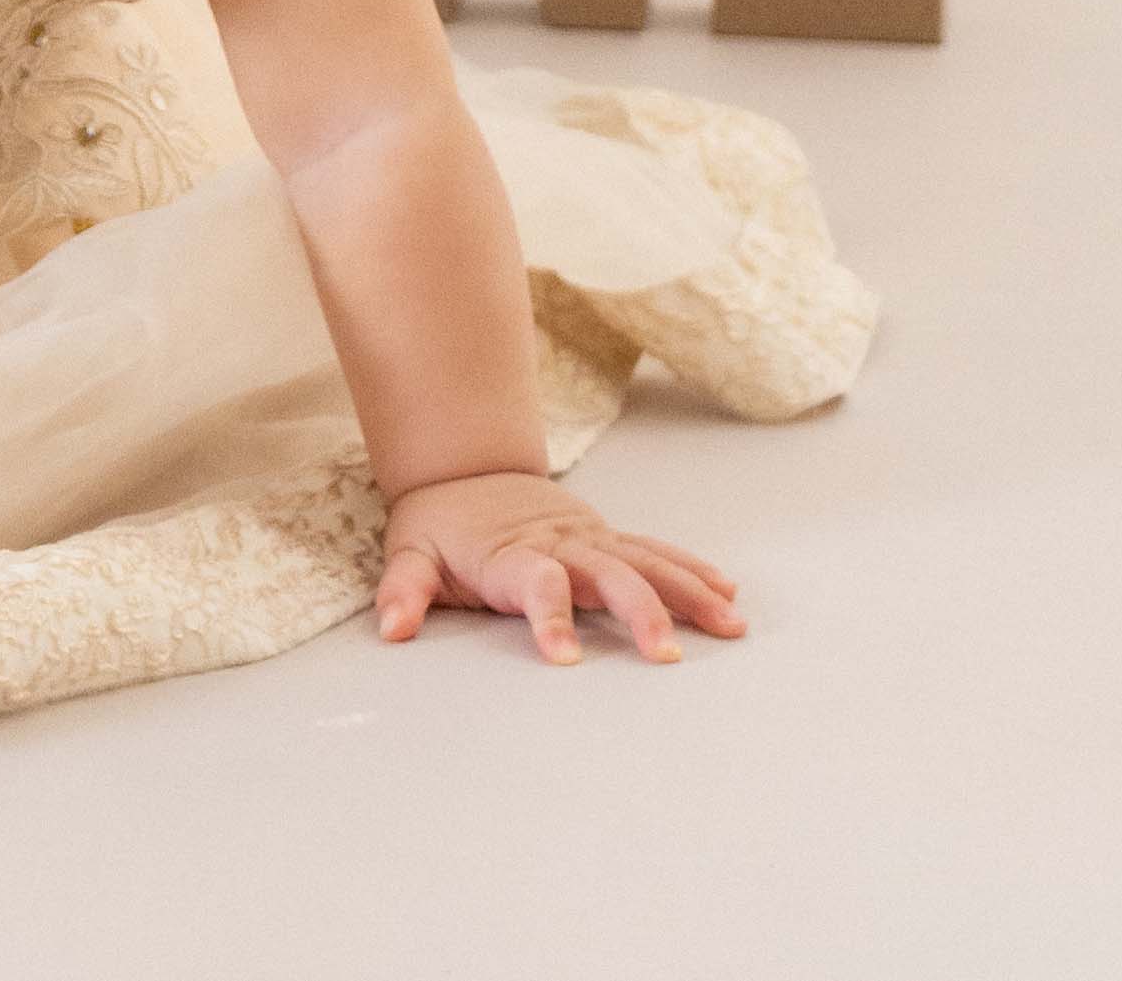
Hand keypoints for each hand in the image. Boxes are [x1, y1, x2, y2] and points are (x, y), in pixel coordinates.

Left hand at [374, 474, 744, 665]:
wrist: (465, 464)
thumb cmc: (440, 523)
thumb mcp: (410, 552)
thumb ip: (403, 591)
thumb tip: (392, 629)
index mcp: (511, 555)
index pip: (535, 583)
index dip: (549, 616)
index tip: (566, 658)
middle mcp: (559, 543)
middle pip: (607, 572)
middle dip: (639, 611)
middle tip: (667, 655)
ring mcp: (588, 536)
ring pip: (645, 561)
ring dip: (686, 591)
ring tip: (729, 624)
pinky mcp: (606, 535)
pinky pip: (654, 550)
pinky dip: (690, 569)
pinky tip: (725, 593)